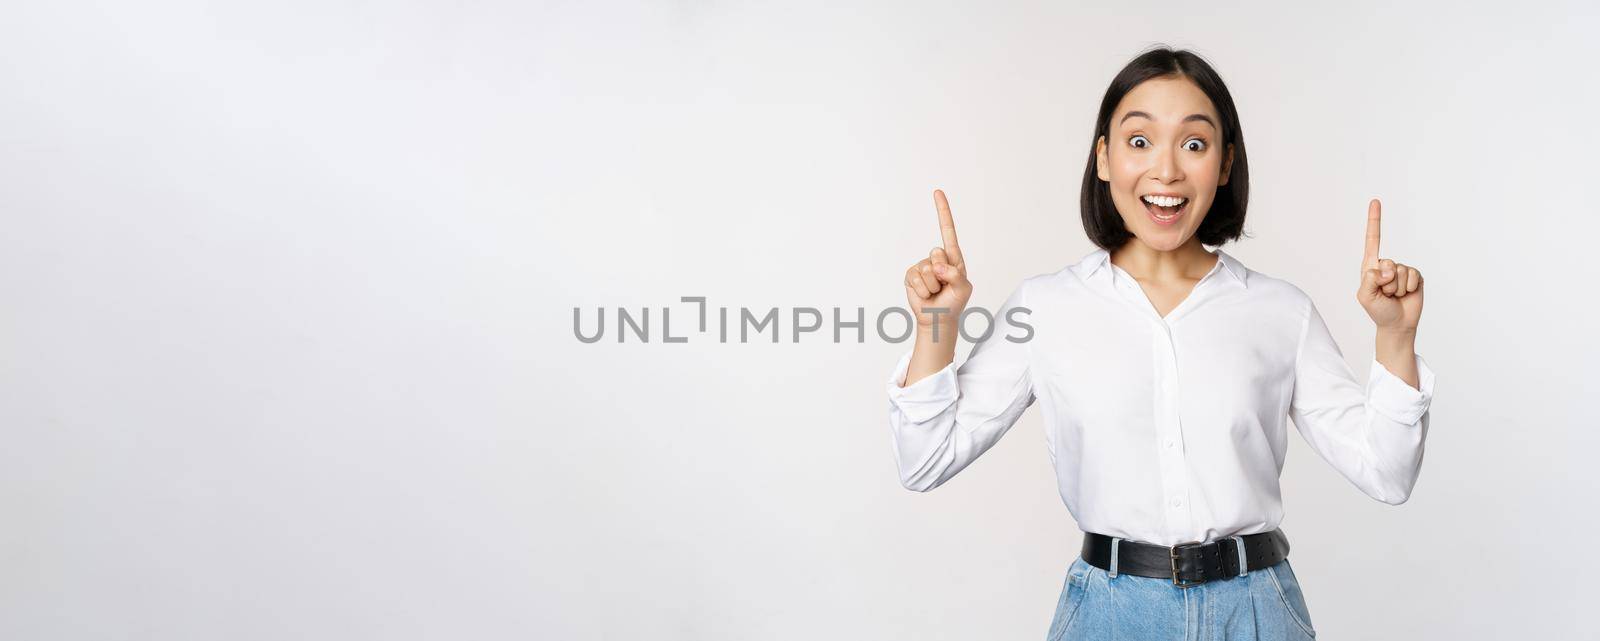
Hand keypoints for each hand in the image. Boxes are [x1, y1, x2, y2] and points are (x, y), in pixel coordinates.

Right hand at [903, 189, 972, 327]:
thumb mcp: (963, 289)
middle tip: (943, 286)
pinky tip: (926, 294)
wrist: (937, 318)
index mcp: (953, 257)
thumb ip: (956, 276)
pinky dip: (922, 290)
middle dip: (941, 273)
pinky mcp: (911, 275)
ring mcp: (923, 266)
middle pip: (936, 253)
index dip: (942, 211)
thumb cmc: (953, 302)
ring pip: (926, 269)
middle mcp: (937, 258)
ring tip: (935, 292)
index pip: (947, 230)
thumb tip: (937, 266)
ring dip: (932, 286)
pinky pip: (915, 278)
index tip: (937, 192)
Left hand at [1357, 199, 1423, 332]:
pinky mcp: (1415, 276)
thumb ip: (1370, 280)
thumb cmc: (1378, 310)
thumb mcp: (1365, 296)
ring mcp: (1402, 270)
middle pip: (1388, 263)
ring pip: (1401, 271)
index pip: (1372, 239)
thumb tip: (1385, 268)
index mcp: (1371, 266)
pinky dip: (1409, 287)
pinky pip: (1413, 275)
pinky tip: (1406, 294)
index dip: (1375, 220)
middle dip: (1386, 282)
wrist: (1397, 324)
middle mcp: (1386, 265)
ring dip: (1397, 287)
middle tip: (1385, 294)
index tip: (1375, 201)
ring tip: (1394, 296)